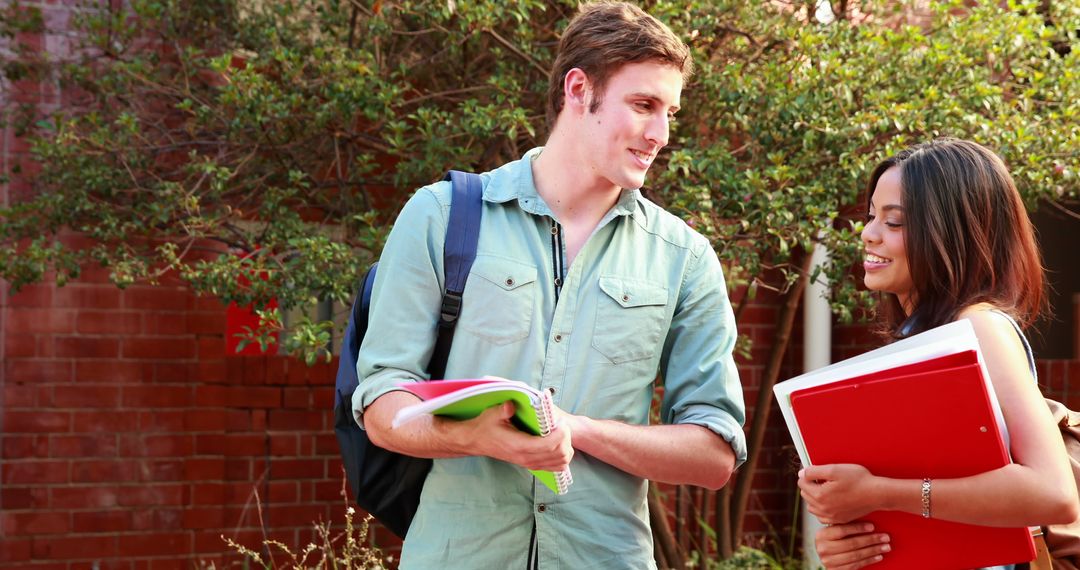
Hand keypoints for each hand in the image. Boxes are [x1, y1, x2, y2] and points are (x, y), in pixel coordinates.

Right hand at [458, 401, 573, 471]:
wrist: (476, 441)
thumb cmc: (485, 426)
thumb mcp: (492, 414)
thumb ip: (503, 410)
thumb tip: (511, 405)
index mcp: (520, 446)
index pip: (549, 445)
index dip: (561, 434)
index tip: (560, 421)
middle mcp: (526, 458)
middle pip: (559, 455)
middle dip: (566, 439)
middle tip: (561, 425)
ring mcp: (529, 463)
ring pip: (560, 463)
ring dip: (566, 448)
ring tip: (561, 434)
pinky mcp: (530, 465)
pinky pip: (554, 467)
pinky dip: (561, 456)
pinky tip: (557, 443)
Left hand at [798, 464, 879, 523]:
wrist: (877, 494)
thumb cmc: (858, 480)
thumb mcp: (834, 469)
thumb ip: (814, 471)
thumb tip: (801, 473)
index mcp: (820, 495)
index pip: (801, 483)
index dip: (808, 474)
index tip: (818, 472)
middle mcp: (823, 509)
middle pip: (805, 494)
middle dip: (810, 485)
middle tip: (824, 479)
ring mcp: (830, 516)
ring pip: (811, 506)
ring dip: (814, 497)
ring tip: (826, 489)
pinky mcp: (838, 520)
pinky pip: (821, 516)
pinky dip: (821, 509)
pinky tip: (830, 501)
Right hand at [815, 522, 890, 568]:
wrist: (828, 558)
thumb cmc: (835, 540)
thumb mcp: (835, 531)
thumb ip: (845, 526)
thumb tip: (867, 515)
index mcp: (822, 535)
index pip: (841, 530)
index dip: (858, 528)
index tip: (872, 526)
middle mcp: (823, 548)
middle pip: (851, 543)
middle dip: (871, 540)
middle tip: (885, 537)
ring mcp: (828, 561)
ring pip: (856, 555)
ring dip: (873, 551)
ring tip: (885, 547)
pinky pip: (856, 565)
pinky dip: (869, 560)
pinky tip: (878, 556)